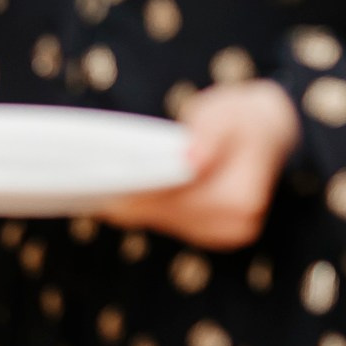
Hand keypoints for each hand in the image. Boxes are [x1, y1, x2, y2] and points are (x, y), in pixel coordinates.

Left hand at [101, 81, 300, 250]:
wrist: (269, 132)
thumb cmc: (243, 116)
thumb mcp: (227, 113)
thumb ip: (208, 135)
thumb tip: (189, 162)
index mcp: (240, 198)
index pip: (175, 198)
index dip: (136, 189)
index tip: (96, 179)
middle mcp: (234, 225)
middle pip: (163, 213)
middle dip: (125, 196)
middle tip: (75, 182)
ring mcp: (224, 233)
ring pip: (159, 220)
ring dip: (130, 203)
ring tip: (89, 183)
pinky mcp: (212, 233)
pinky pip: (166, 220)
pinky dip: (143, 205)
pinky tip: (115, 189)